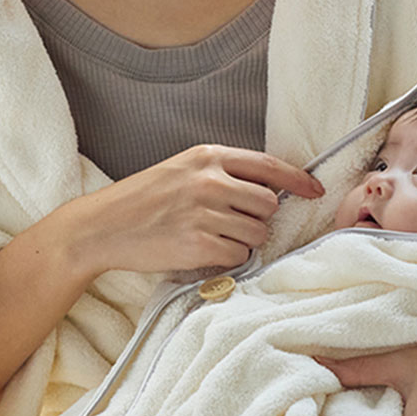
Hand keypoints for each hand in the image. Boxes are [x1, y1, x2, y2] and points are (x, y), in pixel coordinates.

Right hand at [67, 144, 323, 278]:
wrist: (102, 227)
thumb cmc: (141, 200)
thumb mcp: (181, 170)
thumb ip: (222, 173)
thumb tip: (269, 191)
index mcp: (207, 156)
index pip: (269, 165)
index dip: (298, 180)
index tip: (315, 191)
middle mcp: (208, 181)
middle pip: (268, 205)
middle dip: (260, 219)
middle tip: (235, 225)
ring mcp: (204, 213)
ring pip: (256, 234)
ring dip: (244, 242)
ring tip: (213, 238)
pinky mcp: (197, 245)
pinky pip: (238, 256)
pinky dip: (228, 258)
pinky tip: (203, 251)